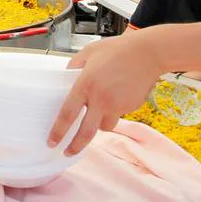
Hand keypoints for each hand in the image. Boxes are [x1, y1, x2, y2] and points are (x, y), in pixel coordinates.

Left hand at [48, 30, 164, 154]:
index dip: (58, 132)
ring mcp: (117, 106)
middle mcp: (100, 99)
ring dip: (99, 124)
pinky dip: (114, 111)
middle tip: (68, 152)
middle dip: (75, 147)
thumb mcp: (89, 52)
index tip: (52, 142)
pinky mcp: (130, 108)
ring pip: (104, 126)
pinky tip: (118, 94)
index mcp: (85, 85)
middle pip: (85, 133)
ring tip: (100, 110)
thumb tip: (66, 77)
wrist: (149, 53)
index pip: (67, 114)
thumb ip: (74, 65)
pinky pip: (118, 115)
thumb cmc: (118, 49)